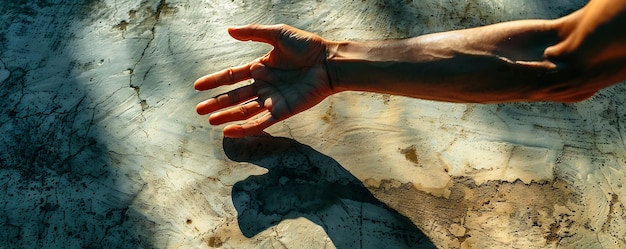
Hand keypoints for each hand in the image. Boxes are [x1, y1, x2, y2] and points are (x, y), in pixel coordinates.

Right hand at [195, 24, 334, 137]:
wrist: (328, 61)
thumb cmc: (307, 46)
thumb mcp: (277, 34)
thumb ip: (253, 32)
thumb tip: (229, 30)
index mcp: (260, 67)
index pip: (232, 76)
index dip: (215, 81)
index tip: (197, 86)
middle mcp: (264, 85)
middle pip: (235, 96)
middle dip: (217, 103)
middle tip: (199, 110)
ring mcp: (273, 99)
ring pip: (245, 110)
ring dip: (227, 116)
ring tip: (210, 120)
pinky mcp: (283, 111)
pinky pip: (261, 122)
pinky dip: (245, 128)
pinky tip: (229, 131)